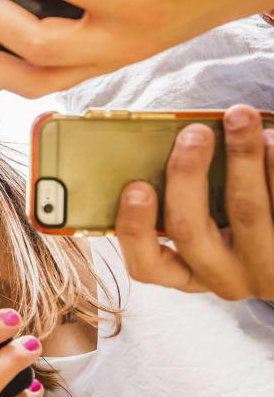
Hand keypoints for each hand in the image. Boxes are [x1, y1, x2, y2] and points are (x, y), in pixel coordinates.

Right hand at [116, 105, 273, 300]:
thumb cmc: (232, 219)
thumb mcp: (205, 227)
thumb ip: (183, 197)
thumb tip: (173, 143)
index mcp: (185, 273)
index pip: (146, 265)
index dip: (135, 228)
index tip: (137, 187)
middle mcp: (223, 278)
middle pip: (190, 229)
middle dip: (187, 175)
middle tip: (194, 132)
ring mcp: (264, 269)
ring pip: (247, 213)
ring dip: (242, 158)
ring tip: (241, 118)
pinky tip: (272, 139)